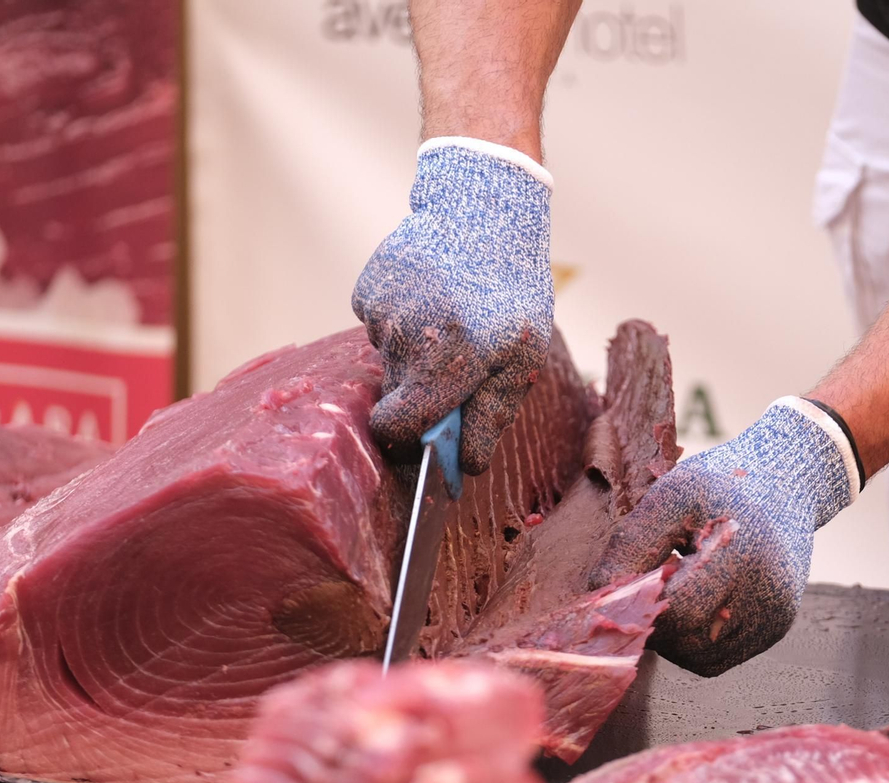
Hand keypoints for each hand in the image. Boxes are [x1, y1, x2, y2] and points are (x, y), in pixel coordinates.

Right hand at [353, 139, 554, 474]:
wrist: (481, 211)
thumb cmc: (511, 290)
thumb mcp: (521, 358)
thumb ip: (491, 416)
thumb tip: (466, 466)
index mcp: (444, 365)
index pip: (396, 428)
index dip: (408, 438)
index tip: (424, 434)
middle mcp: (404, 342)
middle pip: (395, 395)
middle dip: (421, 391)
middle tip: (457, 363)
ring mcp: (380, 314)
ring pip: (388, 359)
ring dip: (414, 352)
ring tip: (451, 318)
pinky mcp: (368, 291)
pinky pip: (379, 325)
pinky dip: (401, 321)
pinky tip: (429, 297)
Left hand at [589, 399, 861, 675]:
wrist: (786, 481)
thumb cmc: (719, 485)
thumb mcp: (670, 495)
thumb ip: (630, 545)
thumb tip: (599, 600)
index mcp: (743, 554)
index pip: (677, 611)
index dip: (639, 603)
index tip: (626, 580)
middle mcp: (768, 594)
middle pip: (685, 641)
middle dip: (653, 618)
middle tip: (651, 579)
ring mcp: (776, 618)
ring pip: (697, 658)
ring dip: (671, 632)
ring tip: (677, 584)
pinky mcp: (775, 630)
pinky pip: (716, 658)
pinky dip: (693, 638)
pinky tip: (697, 598)